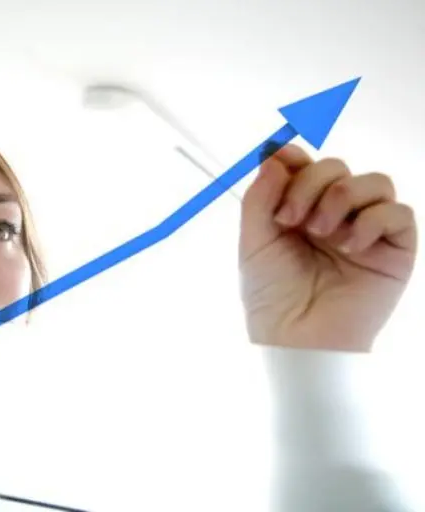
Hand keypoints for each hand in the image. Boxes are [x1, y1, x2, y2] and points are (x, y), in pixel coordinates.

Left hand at [238, 144, 417, 351]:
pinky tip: (348, 246)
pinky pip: (399, 213)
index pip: (305, 165)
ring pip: (374, 181)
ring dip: (341, 197)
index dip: (294, 156)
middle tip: (290, 219)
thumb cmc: (272, 296)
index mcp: (299, 209)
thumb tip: (275, 154)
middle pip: (336, 167)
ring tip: (320, 233)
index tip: (278, 160)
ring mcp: (366, 230)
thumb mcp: (253, 241)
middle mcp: (334, 215)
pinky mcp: (394, 250)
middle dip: (310, 183)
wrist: (296, 337)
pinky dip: (373, 220)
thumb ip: (260, 196)